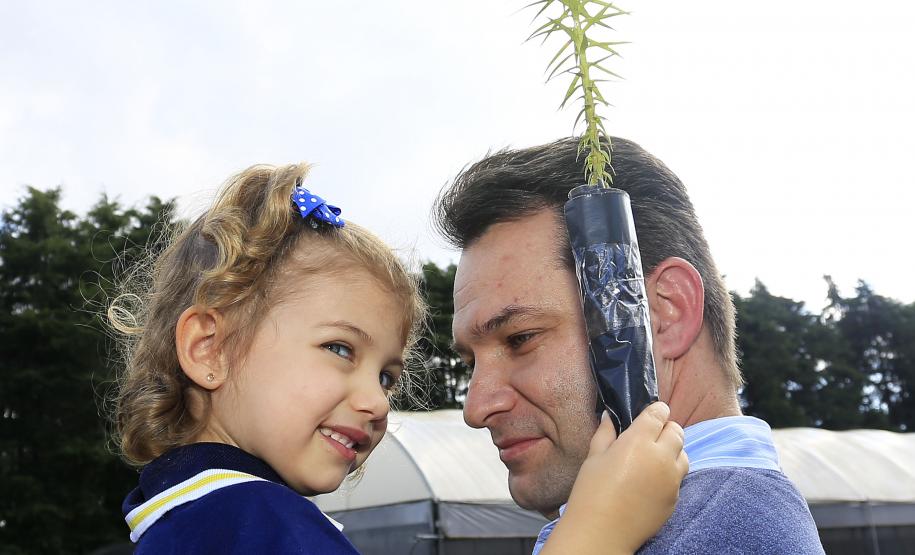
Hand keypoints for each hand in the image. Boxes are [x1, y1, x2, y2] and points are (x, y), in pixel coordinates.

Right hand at [541, 402, 687, 554]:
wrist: (601, 533)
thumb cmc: (591, 493)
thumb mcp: (593, 457)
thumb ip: (605, 433)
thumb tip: (611, 416)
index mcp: (638, 441)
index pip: (659, 414)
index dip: (656, 410)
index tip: (650, 413)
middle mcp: (661, 457)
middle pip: (677, 431)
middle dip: (666, 429)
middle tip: (650, 436)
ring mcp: (671, 479)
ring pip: (683, 454)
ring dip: (672, 451)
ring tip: (654, 458)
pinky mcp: (675, 498)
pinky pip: (679, 478)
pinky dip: (670, 473)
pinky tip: (652, 481)